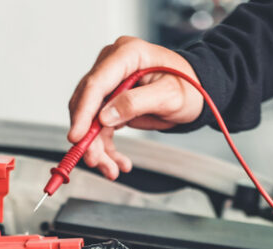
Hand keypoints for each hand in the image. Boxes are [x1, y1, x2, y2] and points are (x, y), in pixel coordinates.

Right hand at [67, 36, 205, 179]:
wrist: (195, 93)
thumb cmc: (188, 87)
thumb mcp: (169, 96)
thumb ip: (135, 103)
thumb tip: (105, 117)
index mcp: (127, 54)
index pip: (96, 84)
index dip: (83, 112)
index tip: (76, 137)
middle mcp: (112, 65)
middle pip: (88, 103)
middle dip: (90, 137)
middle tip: (95, 161)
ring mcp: (110, 82)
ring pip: (91, 119)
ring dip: (98, 148)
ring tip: (111, 169)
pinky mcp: (110, 100)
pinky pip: (100, 126)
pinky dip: (105, 147)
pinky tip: (116, 162)